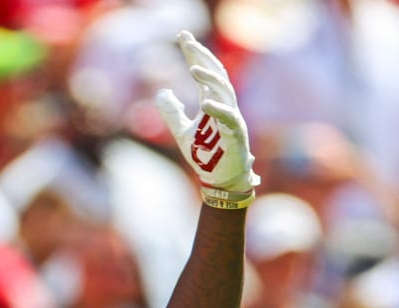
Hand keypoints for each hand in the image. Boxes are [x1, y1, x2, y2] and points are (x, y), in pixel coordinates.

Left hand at [156, 31, 258, 207]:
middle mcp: (224, 105)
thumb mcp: (181, 131)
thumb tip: (162, 91)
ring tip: (193, 69)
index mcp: (212, 102)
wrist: (220, 180)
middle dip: (201, 56)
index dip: (194, 53)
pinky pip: (229, 117)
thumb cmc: (206, 155)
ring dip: (209, 79)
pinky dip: (218, 108)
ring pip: (224, 91)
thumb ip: (172, 112)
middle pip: (215, 73)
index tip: (183, 35)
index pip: (204, 71)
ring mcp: (232, 117)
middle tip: (188, 41)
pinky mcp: (236, 133)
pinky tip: (206, 102)